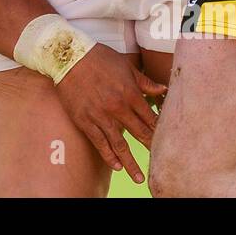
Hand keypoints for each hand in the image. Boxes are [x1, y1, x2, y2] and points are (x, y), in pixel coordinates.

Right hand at [53, 44, 168, 182]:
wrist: (68, 56)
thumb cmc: (99, 58)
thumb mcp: (126, 66)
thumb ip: (145, 82)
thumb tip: (163, 90)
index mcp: (130, 93)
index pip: (150, 118)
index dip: (159, 131)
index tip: (167, 141)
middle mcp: (117, 107)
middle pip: (139, 134)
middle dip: (151, 149)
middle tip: (161, 163)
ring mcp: (100, 116)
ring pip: (119, 145)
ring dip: (130, 163)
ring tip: (139, 178)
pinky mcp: (84, 120)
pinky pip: (99, 143)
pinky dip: (109, 156)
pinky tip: (117, 166)